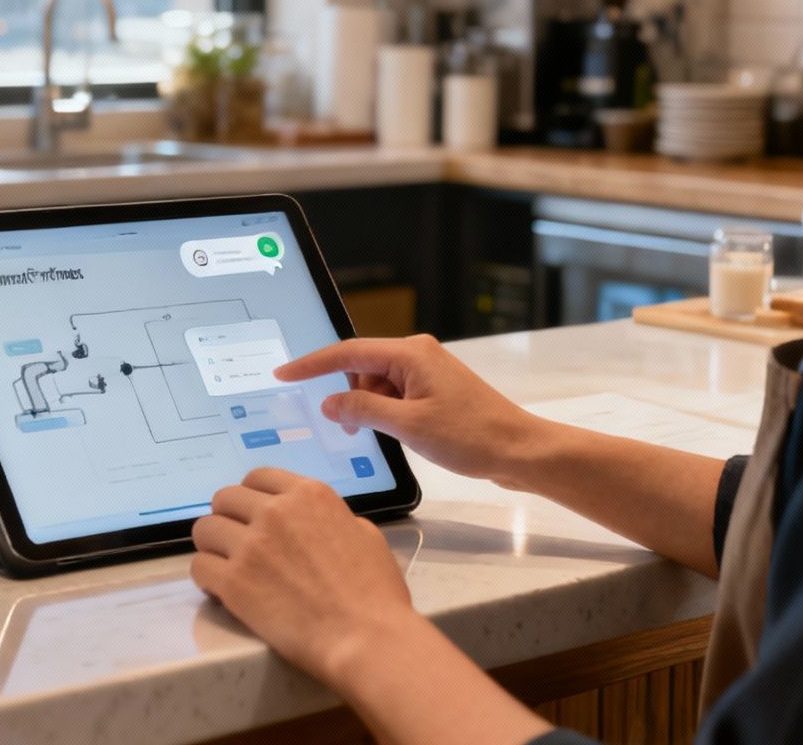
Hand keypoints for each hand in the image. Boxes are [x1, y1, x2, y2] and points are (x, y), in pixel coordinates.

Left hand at [190, 468, 420, 682]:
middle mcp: (274, 511)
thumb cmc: (376, 591)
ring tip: (225, 566)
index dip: (251, 497)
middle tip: (237, 543)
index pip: (257, 477)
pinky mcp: (233, 582)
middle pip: (224, 499)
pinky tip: (221, 591)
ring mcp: (250, 546)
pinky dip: (207, 579)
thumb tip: (314, 525)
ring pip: (204, 529)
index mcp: (308, 495)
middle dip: (228, 518)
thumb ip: (332, 519)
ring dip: (213, 546)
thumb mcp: (365, 535)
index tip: (252, 515)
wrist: (365, 636)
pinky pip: (199, 567)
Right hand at [277, 334, 543, 482]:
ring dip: (369, 410)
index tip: (284, 373)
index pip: (348, 353)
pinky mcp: (435, 391)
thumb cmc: (471, 436)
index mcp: (410, 354)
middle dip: (349, 398)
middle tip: (349, 431)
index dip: (312, 364)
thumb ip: (363, 412)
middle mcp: (418, 355)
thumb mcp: (408, 426)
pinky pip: (395, 396)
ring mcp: (427, 372)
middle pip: (362, 368)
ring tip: (383, 437)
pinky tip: (395, 434)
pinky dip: (386, 414)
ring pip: (377, 385)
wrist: (518, 449)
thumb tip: (331, 404)